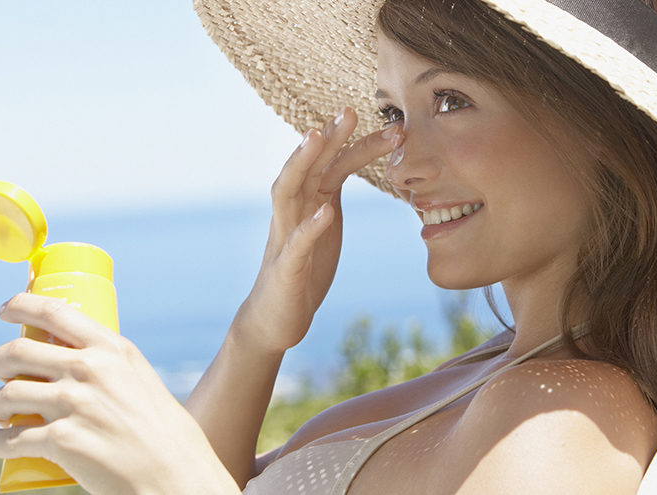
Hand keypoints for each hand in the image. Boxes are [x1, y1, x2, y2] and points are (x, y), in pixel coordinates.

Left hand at [0, 293, 239, 494]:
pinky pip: (7, 439)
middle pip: (17, 351)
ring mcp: (74, 404)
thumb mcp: (141, 382)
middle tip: (3, 373)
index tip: (6, 309)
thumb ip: (111, 369)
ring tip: (2, 413)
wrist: (175, 476)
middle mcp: (90, 370)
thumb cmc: (165, 435)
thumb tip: (74, 364)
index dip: (21, 305)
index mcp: (112, 349)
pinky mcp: (61, 441)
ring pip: (6, 395)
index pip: (54, 312)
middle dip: (0, 361)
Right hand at [233, 108, 403, 354]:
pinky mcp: (286, 268)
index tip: (383, 121)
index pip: (330, 164)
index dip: (351, 142)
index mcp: (307, 203)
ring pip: (288, 192)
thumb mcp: (321, 225)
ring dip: (302, 164)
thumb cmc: (302, 271)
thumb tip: (350, 163)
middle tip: (351, 111)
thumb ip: (330, 193)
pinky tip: (326, 213)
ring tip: (317, 138)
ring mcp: (285, 238)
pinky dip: (310, 227)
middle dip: (328, 138)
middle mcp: (292, 213)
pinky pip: (297, 244)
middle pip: (307, 167)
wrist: (273, 319)